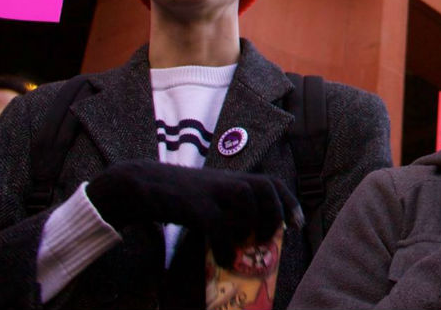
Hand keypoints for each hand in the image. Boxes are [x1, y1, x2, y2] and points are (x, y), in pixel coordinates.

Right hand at [88, 160, 301, 263]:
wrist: (142, 185)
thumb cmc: (178, 198)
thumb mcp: (210, 198)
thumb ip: (229, 210)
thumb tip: (247, 240)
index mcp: (233, 180)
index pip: (271, 182)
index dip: (289, 202)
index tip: (298, 224)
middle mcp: (226, 180)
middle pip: (265, 186)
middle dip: (276, 212)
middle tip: (270, 237)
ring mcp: (210, 190)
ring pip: (247, 196)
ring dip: (254, 221)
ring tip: (251, 244)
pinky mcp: (193, 204)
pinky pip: (218, 222)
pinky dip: (227, 243)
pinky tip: (228, 260)